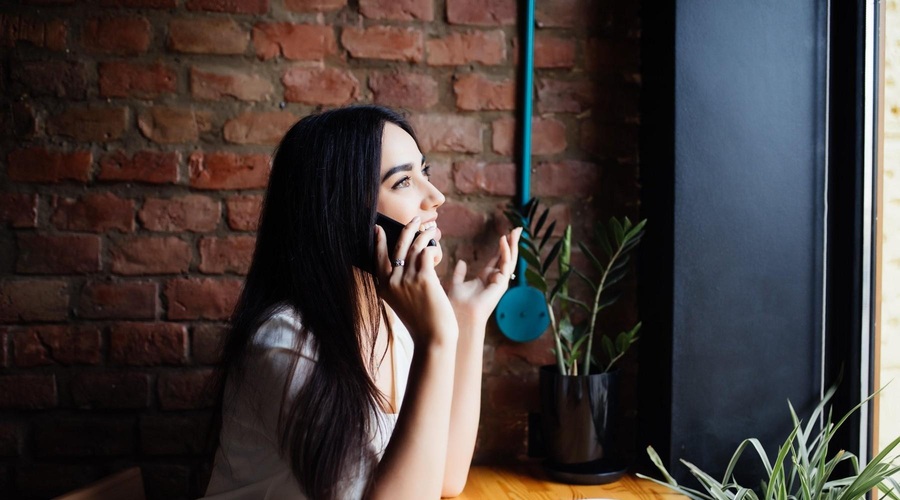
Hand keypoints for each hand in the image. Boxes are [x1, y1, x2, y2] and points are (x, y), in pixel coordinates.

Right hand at [375, 217, 457, 346]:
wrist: (432, 338)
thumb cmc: (420, 323)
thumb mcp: (401, 303)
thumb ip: (399, 285)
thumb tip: (406, 264)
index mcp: (383, 287)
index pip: (378, 258)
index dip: (378, 242)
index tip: (379, 228)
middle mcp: (392, 281)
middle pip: (397, 247)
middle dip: (406, 229)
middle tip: (414, 219)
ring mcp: (407, 280)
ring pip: (414, 247)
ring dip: (423, 234)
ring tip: (431, 229)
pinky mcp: (424, 279)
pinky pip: (427, 254)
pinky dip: (432, 247)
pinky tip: (437, 245)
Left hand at [446, 227, 521, 330]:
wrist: (459, 315)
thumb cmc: (457, 303)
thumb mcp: (456, 283)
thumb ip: (459, 273)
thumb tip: (461, 261)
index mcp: (486, 278)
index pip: (497, 258)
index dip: (502, 246)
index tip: (506, 234)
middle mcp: (495, 279)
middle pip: (506, 257)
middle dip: (512, 243)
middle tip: (517, 229)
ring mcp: (500, 281)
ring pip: (510, 259)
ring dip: (513, 245)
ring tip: (516, 231)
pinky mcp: (501, 284)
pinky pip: (506, 264)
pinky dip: (505, 252)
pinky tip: (504, 241)